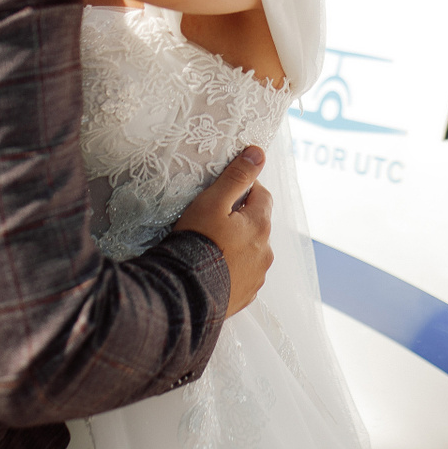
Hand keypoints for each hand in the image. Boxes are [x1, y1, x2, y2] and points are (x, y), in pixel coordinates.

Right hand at [173, 147, 273, 317]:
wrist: (182, 293)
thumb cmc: (196, 242)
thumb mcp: (212, 202)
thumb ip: (236, 176)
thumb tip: (258, 153)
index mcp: (260, 226)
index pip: (261, 195)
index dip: (244, 189)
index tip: (223, 193)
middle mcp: (265, 252)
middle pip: (257, 224)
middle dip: (240, 218)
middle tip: (212, 219)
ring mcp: (257, 276)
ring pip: (251, 250)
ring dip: (238, 245)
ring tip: (210, 246)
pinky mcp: (245, 295)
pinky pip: (243, 274)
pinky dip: (232, 268)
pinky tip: (212, 268)